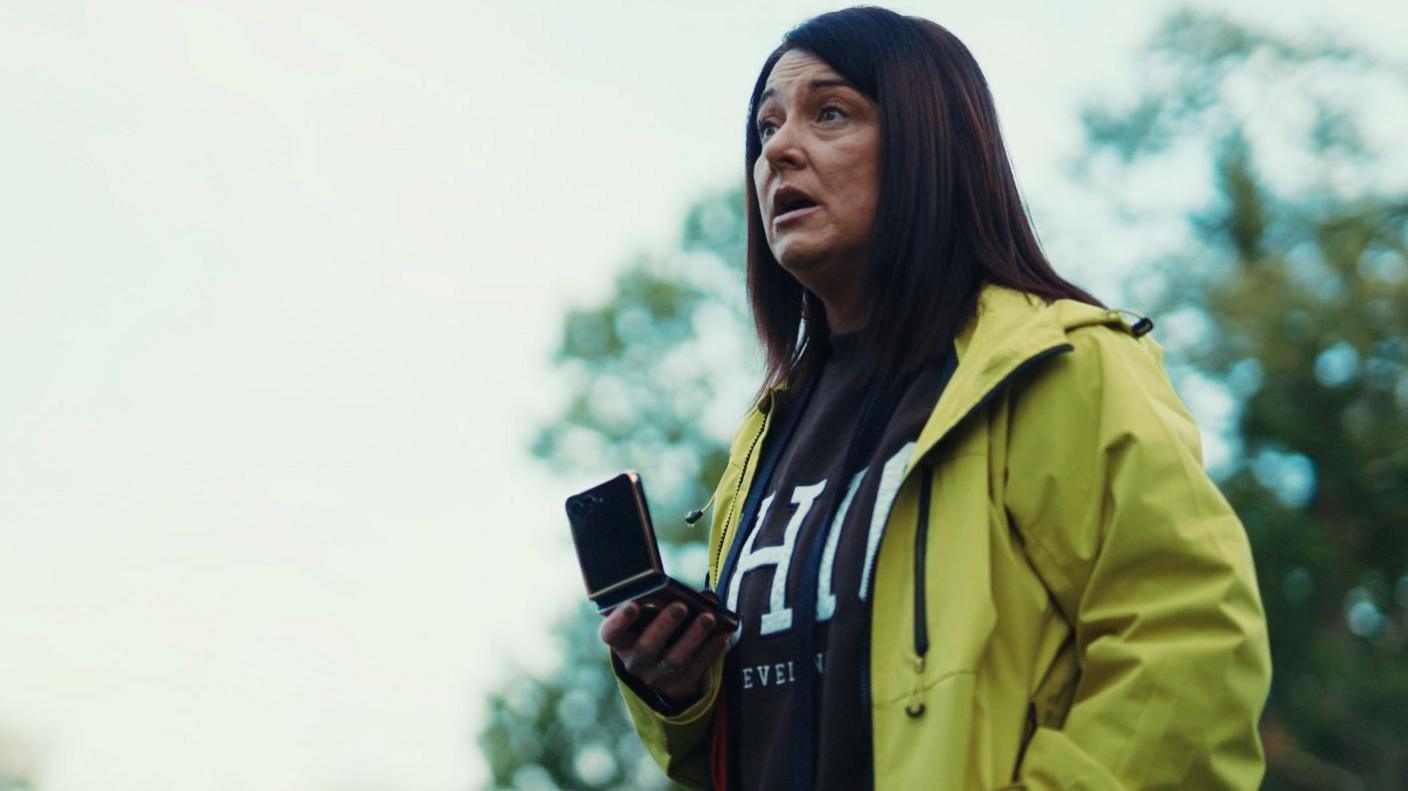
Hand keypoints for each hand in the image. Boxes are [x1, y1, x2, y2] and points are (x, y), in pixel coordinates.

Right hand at [599, 598, 732, 704]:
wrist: (662, 667)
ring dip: (693, 637)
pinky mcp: (677, 687)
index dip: (619, 620)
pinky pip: (695, 670)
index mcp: (620, 640)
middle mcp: (634, 662)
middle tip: (680, 606)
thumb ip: (667, 602)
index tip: (633, 604)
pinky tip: (722, 634)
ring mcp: (655, 677)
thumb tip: (704, 596)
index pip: (611, 633)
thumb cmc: (656, 628)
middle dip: (664, 625)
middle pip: (647, 646)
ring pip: (674, 660)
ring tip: (708, 617)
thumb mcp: (651, 617)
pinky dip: (710, 651)